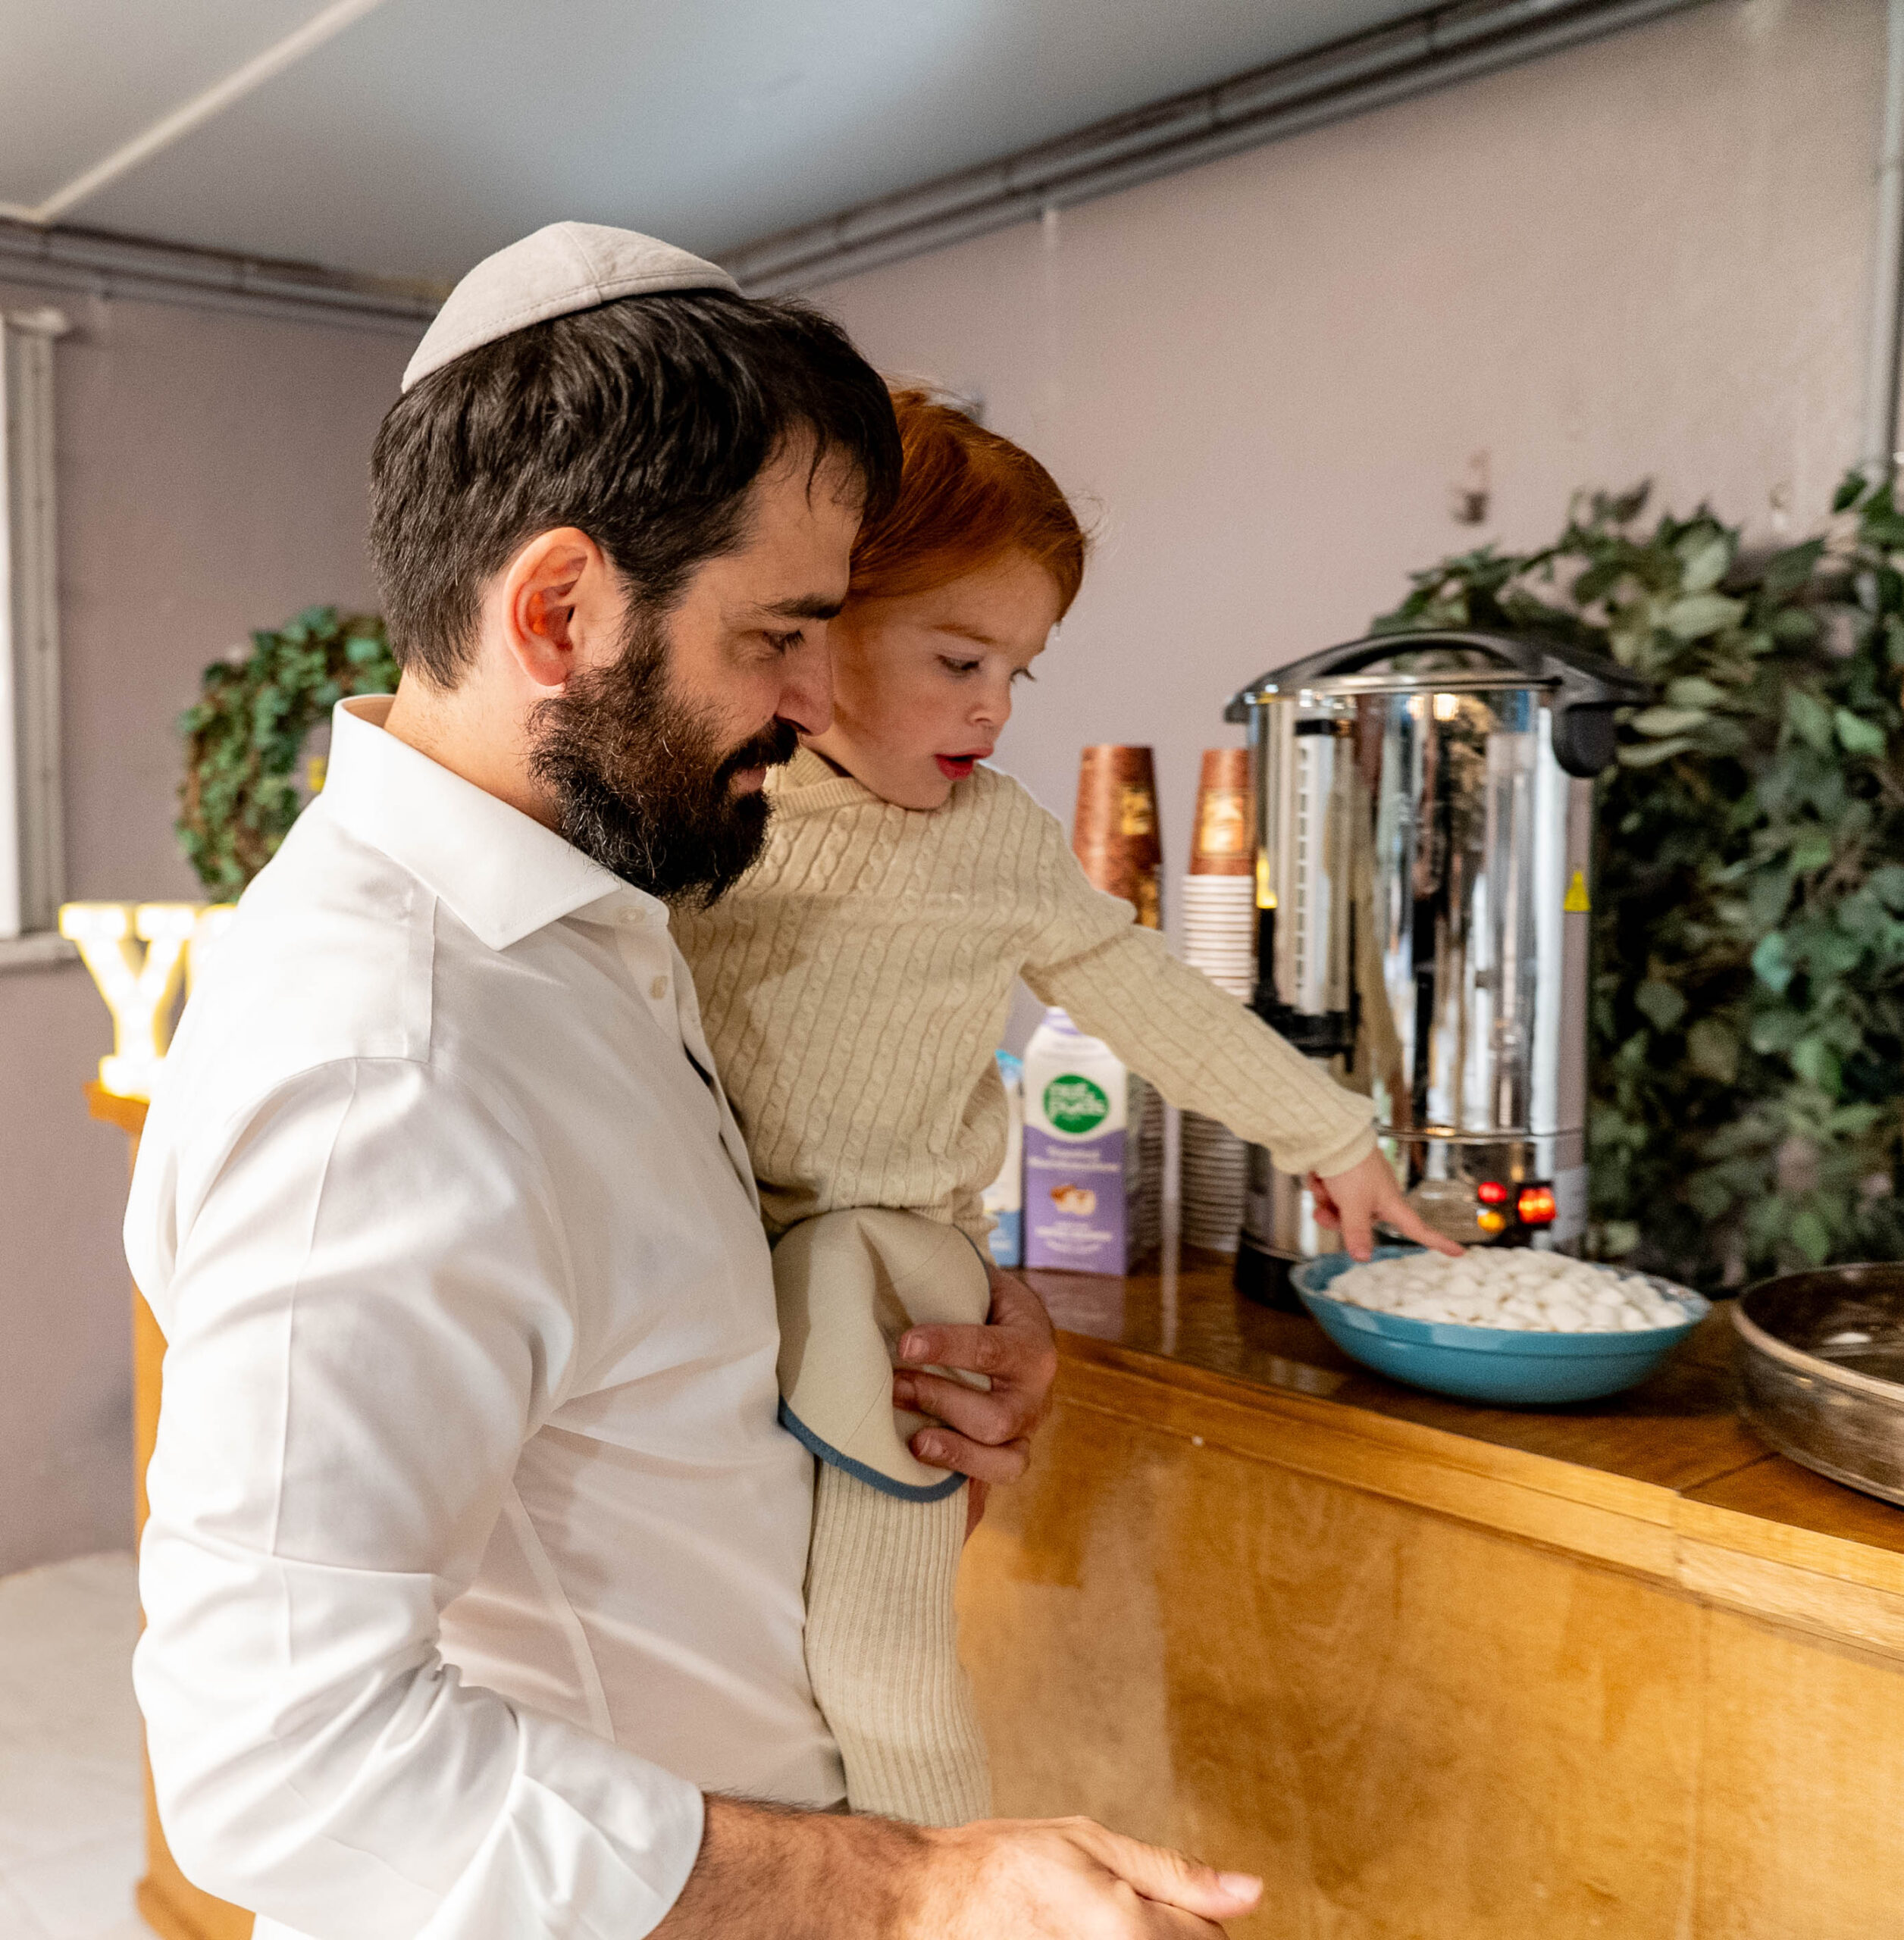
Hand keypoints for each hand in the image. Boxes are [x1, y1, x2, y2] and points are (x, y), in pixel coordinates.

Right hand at [657, 1796, 1263, 1938]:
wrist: (922, 1908)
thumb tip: (1254, 1892)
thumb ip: (1177, 1877)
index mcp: (1132, 1930)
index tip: (1146, 1907)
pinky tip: (1061, 1935)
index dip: (1189, 1920)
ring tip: (1080, 1927)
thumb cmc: (1005, 1868)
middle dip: (1163, 1936)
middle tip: (1102, 1919)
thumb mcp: (1091, 1844)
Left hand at [892, 1267, 1057, 1488]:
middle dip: (941, 1403)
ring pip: (1004, 1461)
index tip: (905, 1344)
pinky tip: (935, 1500)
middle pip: (997, 1418)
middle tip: (896, 1386)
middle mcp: (1037, 1397)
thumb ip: (953, 1287)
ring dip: (953, 1453)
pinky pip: (994, 1488)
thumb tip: (900, 1270)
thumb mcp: (983, 1287)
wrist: (1021, 1332)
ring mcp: (1026, 1432)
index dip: (947, 1348)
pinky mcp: (1010, 1455)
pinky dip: (968, 1501)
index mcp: (1033, 1348)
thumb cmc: (988, 1306)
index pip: (991, 1351)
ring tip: (911, 1442)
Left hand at [1309, 1148, 1463, 1260]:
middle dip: (1338, 1219)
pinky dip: (1322, 1188)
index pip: (1418, 1229)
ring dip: (1326, 1202)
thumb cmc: (1351, 1166)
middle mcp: (1378, 1196)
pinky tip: (1317, 1176)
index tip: (1460, 1252)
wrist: (1333, 1134)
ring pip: (1341, 1210)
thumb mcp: (1354, 1205)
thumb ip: (1357, 1233)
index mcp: (1391, 1203)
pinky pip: (1332, 1194)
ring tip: (1321, 1186)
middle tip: (1323, 1211)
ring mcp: (1361, 1186)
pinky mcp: (1345, 1176)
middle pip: (1361, 1224)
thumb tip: (1363, 1258)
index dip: (1439, 1242)